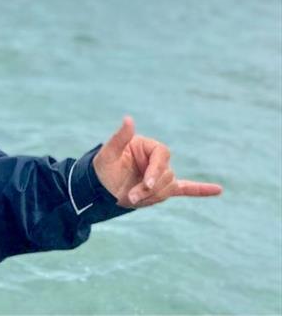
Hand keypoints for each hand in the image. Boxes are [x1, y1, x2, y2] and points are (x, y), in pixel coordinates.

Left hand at [92, 116, 222, 207]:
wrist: (100, 188)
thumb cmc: (102, 168)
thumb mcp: (108, 153)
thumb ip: (120, 137)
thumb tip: (129, 119)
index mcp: (146, 146)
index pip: (162, 155)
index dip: (157, 170)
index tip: (147, 184)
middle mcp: (155, 159)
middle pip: (166, 174)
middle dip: (150, 188)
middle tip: (131, 196)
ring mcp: (160, 174)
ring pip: (169, 187)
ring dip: (153, 197)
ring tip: (132, 199)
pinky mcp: (162, 188)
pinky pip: (185, 189)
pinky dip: (200, 190)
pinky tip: (218, 189)